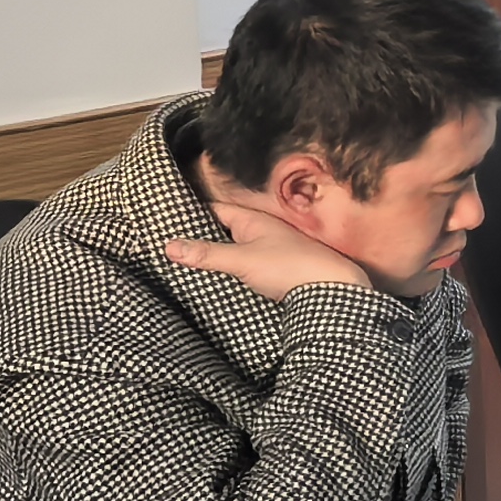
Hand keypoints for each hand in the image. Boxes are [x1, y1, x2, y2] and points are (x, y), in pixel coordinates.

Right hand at [163, 180, 368, 300]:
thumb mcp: (241, 259)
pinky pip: (247, 268)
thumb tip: (168, 246)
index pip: (216, 210)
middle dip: (201, 238)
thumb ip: (206, 254)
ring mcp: (271, 253)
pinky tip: (218, 283)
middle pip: (225, 232)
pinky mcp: (278, 274)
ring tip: (185, 265)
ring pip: (236, 251)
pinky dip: (232, 272)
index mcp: (254, 221)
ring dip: (217, 257)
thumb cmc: (289, 267)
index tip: (167, 220)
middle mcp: (263, 233)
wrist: (333, 290)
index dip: (192, 213)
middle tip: (170, 246)